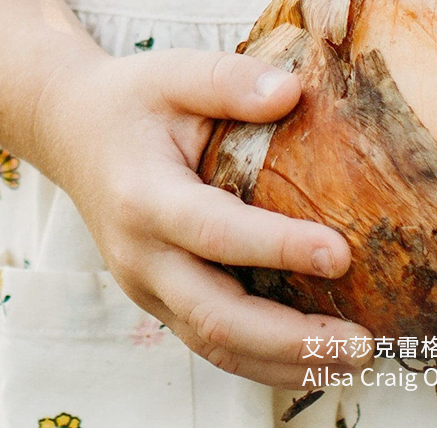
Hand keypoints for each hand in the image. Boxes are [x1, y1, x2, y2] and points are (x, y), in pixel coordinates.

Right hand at [39, 46, 372, 387]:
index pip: (215, 232)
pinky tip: (310, 354)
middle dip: (290, 339)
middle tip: (360, 345)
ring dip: (284, 361)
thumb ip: (228, 81)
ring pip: (214, 344)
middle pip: (215, 316)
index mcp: (144, 197)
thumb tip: (291, 92)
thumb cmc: (134, 102)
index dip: (277, 247)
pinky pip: (211, 339)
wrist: (76, 134)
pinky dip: (261, 357)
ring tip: (351, 360)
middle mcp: (142, 255)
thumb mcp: (174, 74)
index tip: (340, 255)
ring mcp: (149, 285)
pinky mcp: (162, 296)